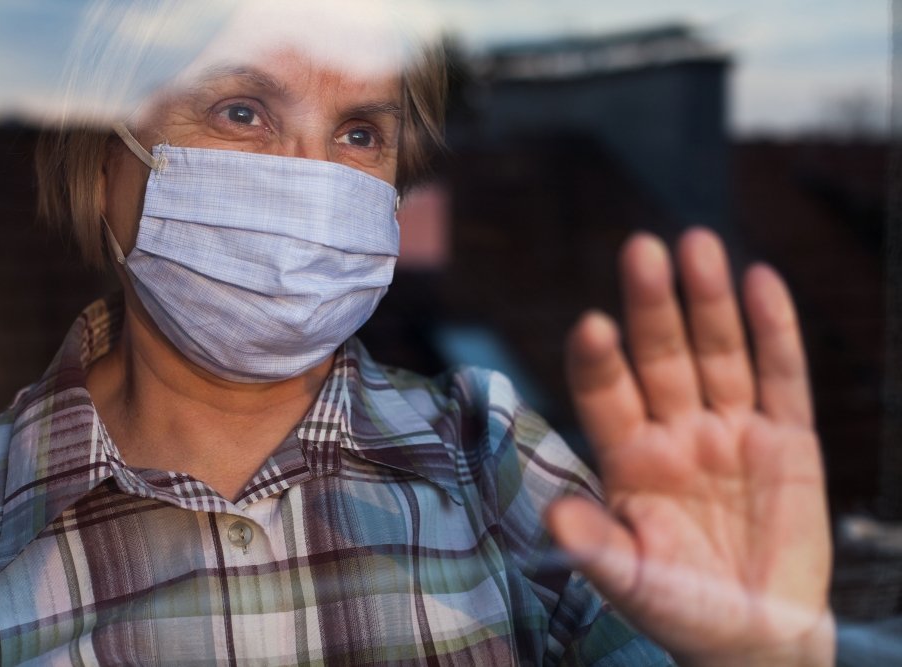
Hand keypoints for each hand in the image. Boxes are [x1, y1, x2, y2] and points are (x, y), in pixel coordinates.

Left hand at [547, 229, 832, 665]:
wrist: (756, 636)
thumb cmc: (682, 609)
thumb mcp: (634, 582)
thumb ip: (597, 547)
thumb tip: (554, 516)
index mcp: (628, 457)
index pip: (604, 393)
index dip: (598, 360)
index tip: (592, 326)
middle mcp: (674, 431)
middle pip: (660, 356)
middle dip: (652, 305)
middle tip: (642, 249)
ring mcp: (730, 429)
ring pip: (718, 352)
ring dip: (708, 300)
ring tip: (698, 245)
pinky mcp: (786, 439)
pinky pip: (781, 377)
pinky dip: (774, 331)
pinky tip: (761, 281)